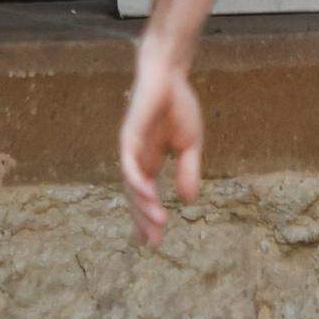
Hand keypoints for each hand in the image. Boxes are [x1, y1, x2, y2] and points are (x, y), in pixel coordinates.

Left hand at [119, 51, 203, 245]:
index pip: (146, 196)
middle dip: (143, 219)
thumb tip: (189, 200)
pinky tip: (150, 196)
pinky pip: (130, 166)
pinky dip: (139, 182)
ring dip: (144, 204)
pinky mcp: (128, 137)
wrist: (169, 75)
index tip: (154, 241)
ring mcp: (130, 150)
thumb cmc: (178, 106)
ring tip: (159, 222)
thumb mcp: (190, 145)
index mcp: (150, 161)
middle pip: (136, 196)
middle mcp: (136, 159)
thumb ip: (188, 171)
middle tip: (153, 242)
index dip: (148, 217)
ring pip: (132, 185)